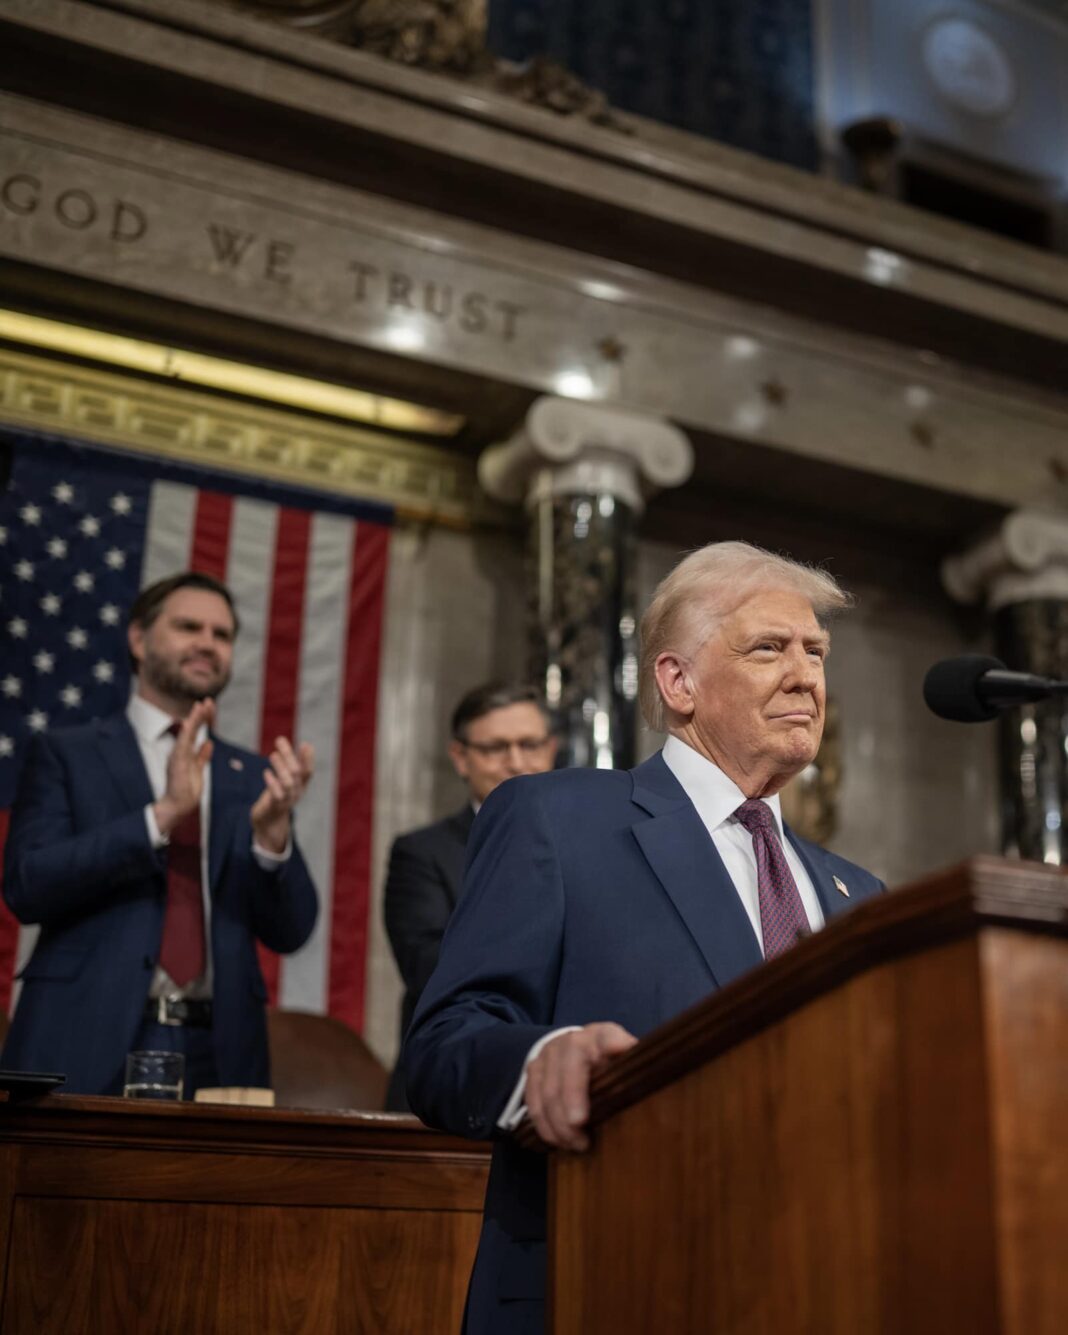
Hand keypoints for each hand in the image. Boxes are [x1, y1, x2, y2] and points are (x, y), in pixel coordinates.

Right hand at [154, 700, 214, 835]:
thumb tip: (209, 743)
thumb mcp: (198, 769)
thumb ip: (202, 756)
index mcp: (186, 751)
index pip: (196, 731)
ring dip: (194, 720)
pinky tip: (189, 724)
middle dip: (200, 714)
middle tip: (208, 700)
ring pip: (187, 734)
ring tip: (200, 706)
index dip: (203, 718)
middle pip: (192, 729)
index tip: (211, 705)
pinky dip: (185, 735)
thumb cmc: (187, 789)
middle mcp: (181, 751)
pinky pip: (181, 747)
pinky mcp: (176, 764)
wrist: (178, 806)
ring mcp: (177, 756)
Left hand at [250, 737, 314, 854]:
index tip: (305, 744)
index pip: (308, 771)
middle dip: (289, 756)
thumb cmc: (278, 794)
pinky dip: (272, 783)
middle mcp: (297, 792)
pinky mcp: (275, 806)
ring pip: (288, 783)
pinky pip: (276, 795)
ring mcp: (287, 800)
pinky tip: (266, 772)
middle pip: (297, 772)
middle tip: (279, 740)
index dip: (308, 758)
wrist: (269, 821)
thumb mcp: (286, 779)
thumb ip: (289, 762)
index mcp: (301, 785)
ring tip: (273, 754)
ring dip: (281, 768)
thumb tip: (290, 741)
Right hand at [524, 1022, 637, 1151]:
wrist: (575, 1049)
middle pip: (570, 1070)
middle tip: (581, 1136)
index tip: (621, 1051)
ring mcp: (549, 1053)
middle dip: (572, 1103)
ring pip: (547, 1091)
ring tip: (575, 1145)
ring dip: (559, 1124)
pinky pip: (533, 1101)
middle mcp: (573, 1040)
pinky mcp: (533, 1068)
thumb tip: (660, 1077)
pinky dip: (544, 1125)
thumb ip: (635, 1070)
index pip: (608, 1037)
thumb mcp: (624, 1063)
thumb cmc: (607, 1063)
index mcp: (602, 1036)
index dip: (614, 1043)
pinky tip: (557, 1140)